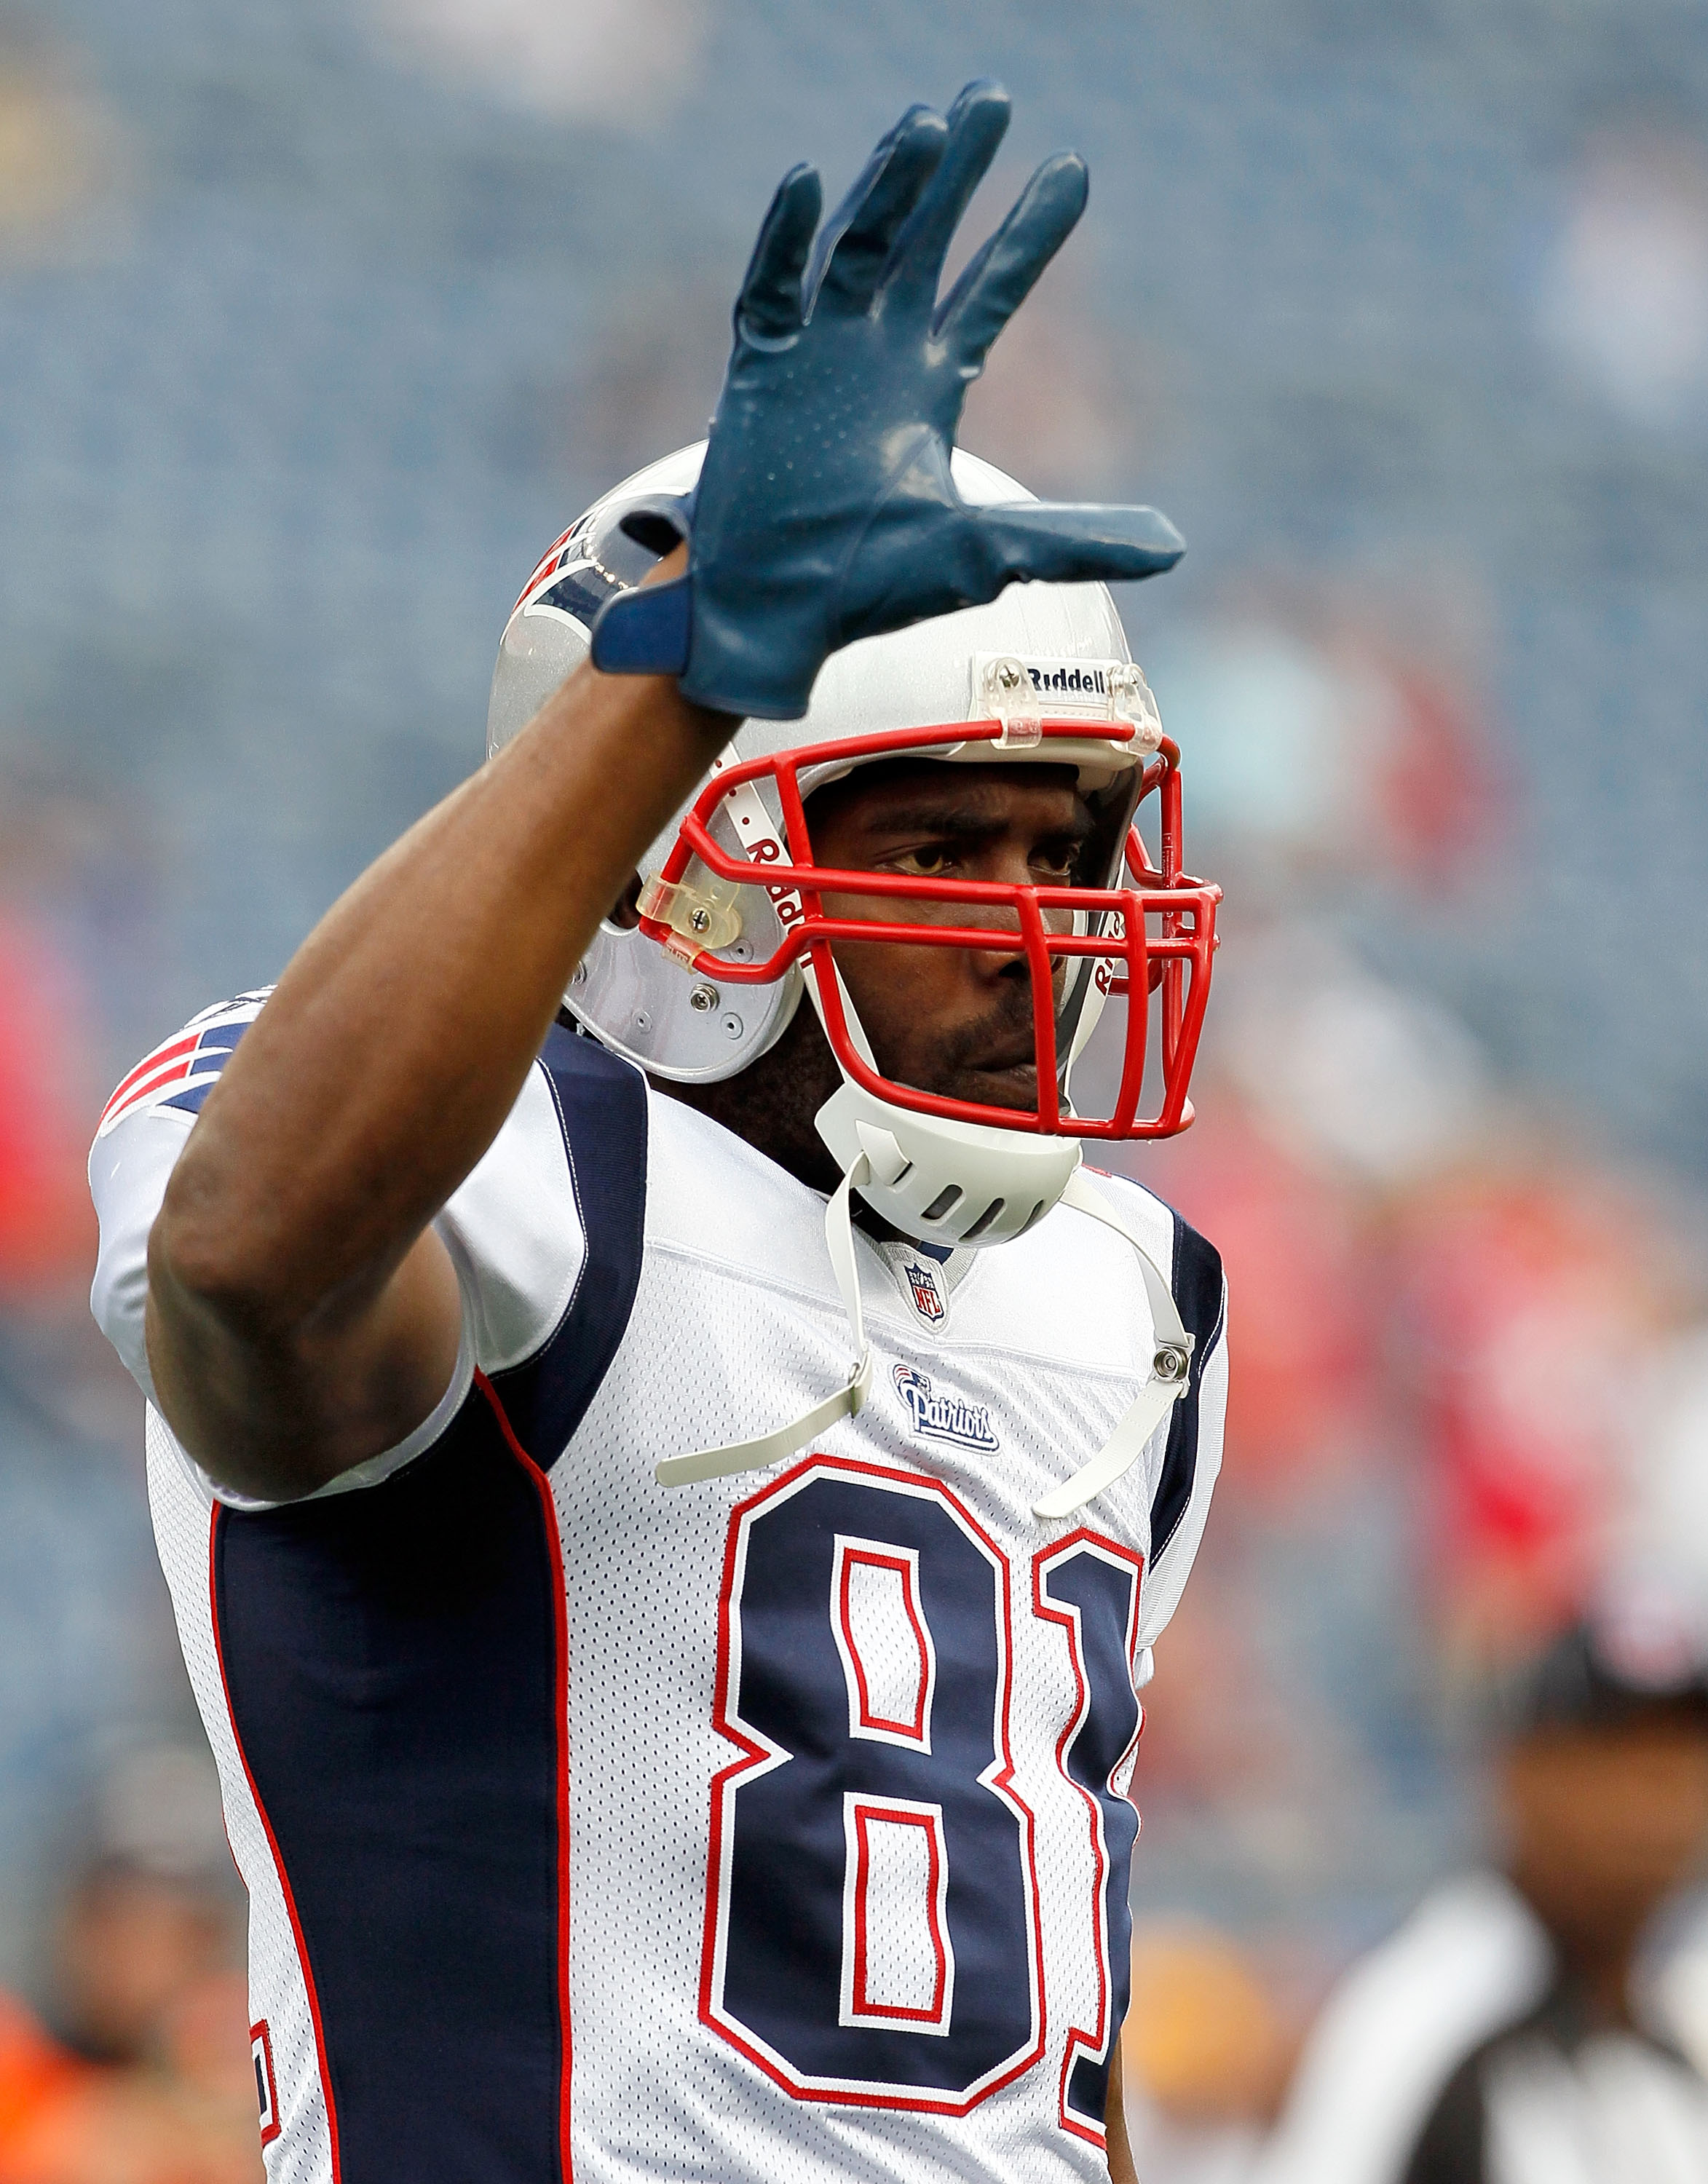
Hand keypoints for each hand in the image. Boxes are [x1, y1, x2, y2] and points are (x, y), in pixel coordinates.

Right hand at [590, 79, 1183, 719]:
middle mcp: (873, 356)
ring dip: (887, 188)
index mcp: (928, 388)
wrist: (777, 617)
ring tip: (925, 124)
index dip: (1028, 235)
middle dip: (958, 175)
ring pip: (855, 247)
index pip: (986, 293)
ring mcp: (813, 357)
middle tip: (992, 97)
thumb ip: (1075, 540)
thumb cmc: (873, 586)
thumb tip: (1177, 547)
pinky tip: (808, 176)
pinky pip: (768, 288)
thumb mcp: (987, 556)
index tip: (1075, 167)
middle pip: (922, 243)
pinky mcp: (757, 372)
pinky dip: (784, 236)